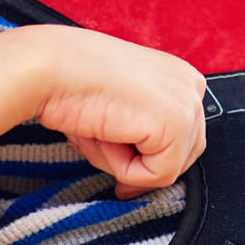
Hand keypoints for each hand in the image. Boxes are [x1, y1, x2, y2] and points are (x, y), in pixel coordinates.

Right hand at [17, 26, 207, 198]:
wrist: (52, 68)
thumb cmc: (74, 83)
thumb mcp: (121, 105)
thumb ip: (143, 131)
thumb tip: (147, 174)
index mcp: (179, 75)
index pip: (182, 136)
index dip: (147, 155)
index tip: (115, 154)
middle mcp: (192, 86)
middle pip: (182, 156)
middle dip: (140, 162)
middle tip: (100, 142)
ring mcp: (188, 105)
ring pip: (168, 168)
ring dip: (128, 164)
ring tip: (100, 133)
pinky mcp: (177, 125)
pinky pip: (157, 175)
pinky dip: (124, 169)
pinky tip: (105, 136)